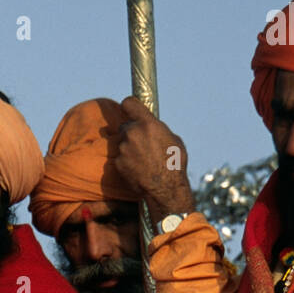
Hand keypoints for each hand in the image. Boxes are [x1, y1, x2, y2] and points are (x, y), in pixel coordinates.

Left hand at [114, 96, 193, 220]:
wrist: (165, 189)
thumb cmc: (174, 164)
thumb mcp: (173, 139)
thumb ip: (158, 129)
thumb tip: (153, 127)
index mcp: (148, 124)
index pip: (129, 103)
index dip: (129, 106)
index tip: (129, 110)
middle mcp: (133, 133)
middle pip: (126, 126)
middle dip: (132, 133)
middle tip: (142, 144)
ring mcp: (124, 148)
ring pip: (123, 143)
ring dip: (129, 148)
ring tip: (143, 160)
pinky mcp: (118, 162)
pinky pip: (120, 158)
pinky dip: (126, 162)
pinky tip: (138, 169)